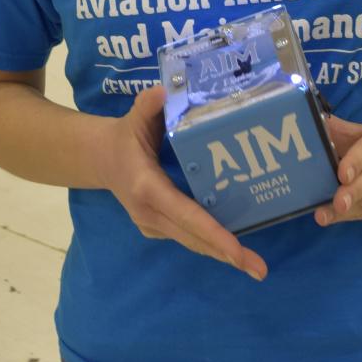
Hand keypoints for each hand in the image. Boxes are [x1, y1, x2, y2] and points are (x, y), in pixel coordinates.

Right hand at [96, 85, 267, 281]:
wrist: (101, 159)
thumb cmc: (125, 137)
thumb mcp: (135, 118)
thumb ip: (148, 105)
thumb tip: (164, 91)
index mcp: (148, 189)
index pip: (186, 214)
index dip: (214, 234)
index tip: (238, 252)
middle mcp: (150, 214)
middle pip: (194, 238)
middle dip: (228, 254)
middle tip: (260, 270)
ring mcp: (153, 225)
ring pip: (192, 243)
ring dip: (222, 254)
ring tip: (254, 266)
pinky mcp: (157, 228)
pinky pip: (188, 237)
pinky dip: (210, 243)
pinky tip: (235, 248)